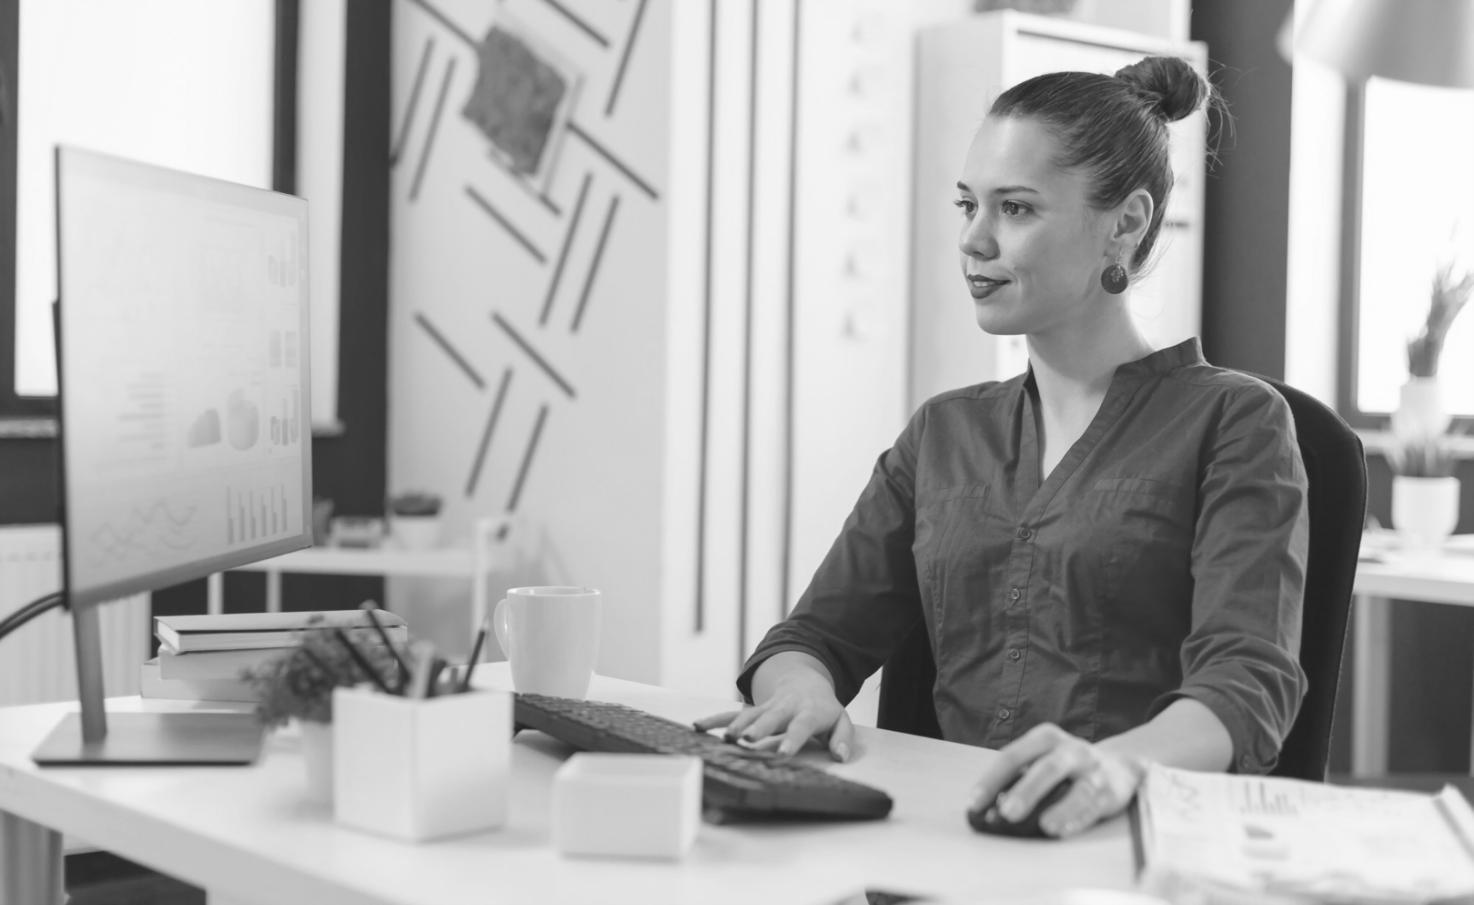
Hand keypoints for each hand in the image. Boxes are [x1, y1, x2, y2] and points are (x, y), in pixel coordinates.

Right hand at [694, 655, 854, 761]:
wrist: (804, 681)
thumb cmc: (823, 708)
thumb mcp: (840, 720)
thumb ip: (842, 738)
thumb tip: (840, 756)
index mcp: (808, 712)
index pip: (800, 727)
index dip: (792, 739)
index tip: (783, 753)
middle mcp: (785, 708)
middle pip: (771, 718)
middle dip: (758, 729)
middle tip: (747, 741)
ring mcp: (766, 707)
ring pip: (749, 714)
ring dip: (736, 725)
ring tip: (725, 739)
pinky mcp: (752, 709)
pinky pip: (732, 712)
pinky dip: (715, 719)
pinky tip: (699, 726)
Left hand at [969, 723, 1144, 837]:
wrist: (1121, 765)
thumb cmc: (1068, 768)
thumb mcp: (1043, 761)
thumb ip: (1019, 781)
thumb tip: (991, 811)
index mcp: (1044, 738)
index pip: (1012, 756)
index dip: (991, 780)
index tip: (974, 803)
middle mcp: (1070, 749)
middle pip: (1045, 769)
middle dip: (1025, 791)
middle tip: (1006, 813)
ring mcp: (1092, 769)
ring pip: (1077, 789)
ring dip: (1060, 808)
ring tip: (1045, 826)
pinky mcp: (1110, 790)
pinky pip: (1094, 805)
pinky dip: (1079, 818)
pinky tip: (1065, 830)